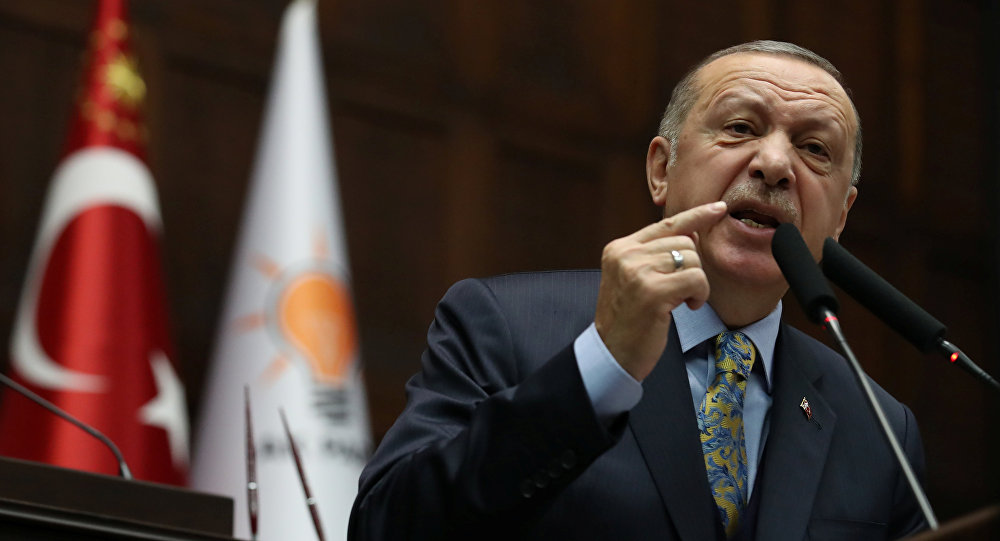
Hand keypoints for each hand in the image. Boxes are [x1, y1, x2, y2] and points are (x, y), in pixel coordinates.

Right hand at [594, 201, 726, 380]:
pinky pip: (696, 279)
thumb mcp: (634, 279)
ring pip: (692, 259)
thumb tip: (692, 233)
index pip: (665, 224)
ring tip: (681, 301)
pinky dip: (699, 294)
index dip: (696, 216)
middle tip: (680, 292)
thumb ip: (656, 254)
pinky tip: (687, 307)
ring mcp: (637, 272)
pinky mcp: (653, 291)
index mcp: (619, 248)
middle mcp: (625, 255)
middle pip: (684, 242)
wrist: (612, 353)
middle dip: (692, 268)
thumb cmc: (628, 320)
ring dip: (696, 284)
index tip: (718, 208)